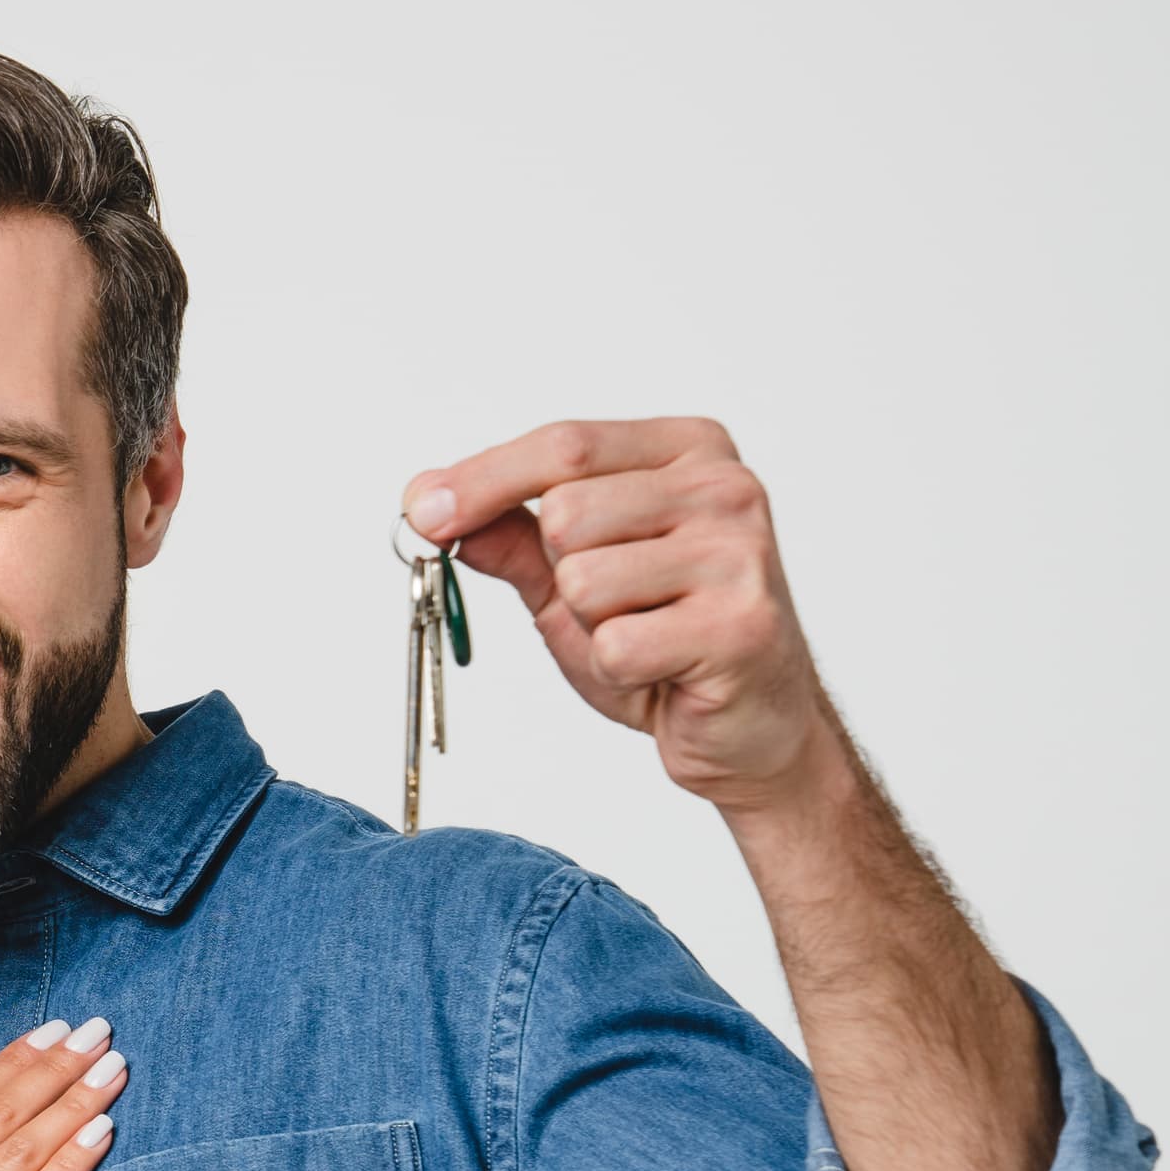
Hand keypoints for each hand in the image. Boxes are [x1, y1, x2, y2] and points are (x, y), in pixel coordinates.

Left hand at [405, 419, 842, 811]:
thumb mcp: (571, 578)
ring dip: (592, 625)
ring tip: (647, 634)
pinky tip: (668, 667)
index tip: (421, 510)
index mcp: (689, 449)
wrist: (748, 725)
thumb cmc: (664, 640)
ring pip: (583, 580)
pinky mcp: (740, 624)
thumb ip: (510, 536)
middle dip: (562, 574)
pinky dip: (620, 668)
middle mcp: (726, 486)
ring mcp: (741, 552)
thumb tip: (428, 503)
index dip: (481, 480)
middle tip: (615, 607)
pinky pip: (615, 644)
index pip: (564, 445)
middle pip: (566, 514)